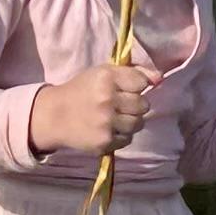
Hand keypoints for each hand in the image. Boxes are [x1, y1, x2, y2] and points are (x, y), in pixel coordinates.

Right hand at [31, 61, 156, 155]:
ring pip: (138, 123)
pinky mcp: (105, 142)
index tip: (124, 89)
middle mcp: (107, 99)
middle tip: (119, 105)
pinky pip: (128, 139)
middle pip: (143, 105)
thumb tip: (160, 78)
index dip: (135, 87)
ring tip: (115, 118)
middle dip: (134, 105)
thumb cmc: (82, 90)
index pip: (141, 83)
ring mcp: (106, 122)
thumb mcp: (103, 73)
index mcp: (106, 77)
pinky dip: (121, 135)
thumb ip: (133, 72)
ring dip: (130, 121)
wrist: (55, 116)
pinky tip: (108, 129)